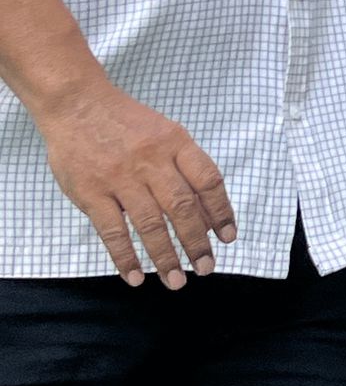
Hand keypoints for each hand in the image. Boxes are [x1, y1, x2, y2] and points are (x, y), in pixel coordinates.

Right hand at [39, 77, 235, 288]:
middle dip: (197, 242)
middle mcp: (151, 160)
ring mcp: (120, 176)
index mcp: (175, 142)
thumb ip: (184, 169)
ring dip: (165, 257)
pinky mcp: (92, 192)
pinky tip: (136, 276)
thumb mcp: (164, 134)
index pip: (208, 180)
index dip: (222, 211)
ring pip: (150, 224)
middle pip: (182, 207)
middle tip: (206, 268)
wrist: (77, 104)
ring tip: (176, 281)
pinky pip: (113, 231)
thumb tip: (208, 213)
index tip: (228, 238)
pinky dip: (125, 257)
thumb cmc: (126, 123)